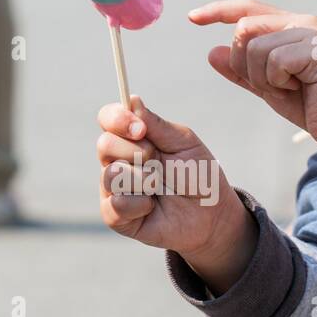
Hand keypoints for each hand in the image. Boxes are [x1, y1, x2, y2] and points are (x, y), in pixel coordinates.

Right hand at [97, 96, 248, 268]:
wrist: (212, 214)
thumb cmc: (197, 175)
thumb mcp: (184, 143)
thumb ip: (156, 124)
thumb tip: (132, 100)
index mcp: (131, 137)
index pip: (107, 118)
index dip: (117, 119)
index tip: (140, 129)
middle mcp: (116, 159)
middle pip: (104, 144)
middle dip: (135, 151)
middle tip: (157, 161)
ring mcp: (113, 188)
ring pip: (111, 175)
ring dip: (143, 180)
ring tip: (158, 187)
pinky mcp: (115, 216)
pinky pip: (116, 205)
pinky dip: (140, 205)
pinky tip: (152, 207)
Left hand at [188, 0, 316, 152]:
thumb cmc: (311, 104)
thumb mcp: (267, 87)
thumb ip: (240, 70)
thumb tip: (212, 52)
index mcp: (289, 26)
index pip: (246, 10)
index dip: (217, 11)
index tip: (192, 18)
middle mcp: (300, 22)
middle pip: (243, 29)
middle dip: (243, 63)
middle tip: (272, 84)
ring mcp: (310, 34)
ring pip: (255, 48)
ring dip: (262, 77)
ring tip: (291, 87)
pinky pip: (274, 61)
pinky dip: (277, 81)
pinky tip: (301, 88)